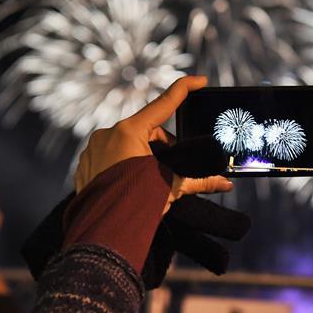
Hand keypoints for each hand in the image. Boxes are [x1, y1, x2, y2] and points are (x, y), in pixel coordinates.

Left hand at [74, 76, 231, 212]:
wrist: (102, 232)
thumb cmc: (135, 204)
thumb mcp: (171, 188)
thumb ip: (199, 181)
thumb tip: (226, 183)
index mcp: (129, 132)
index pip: (163, 104)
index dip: (184, 89)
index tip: (199, 80)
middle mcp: (107, 134)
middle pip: (147, 130)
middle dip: (163, 146)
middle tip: (172, 169)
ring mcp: (93, 149)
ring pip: (128, 143)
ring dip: (143, 156)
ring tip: (150, 181)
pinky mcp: (86, 164)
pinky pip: (111, 156)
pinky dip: (125, 165)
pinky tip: (132, 184)